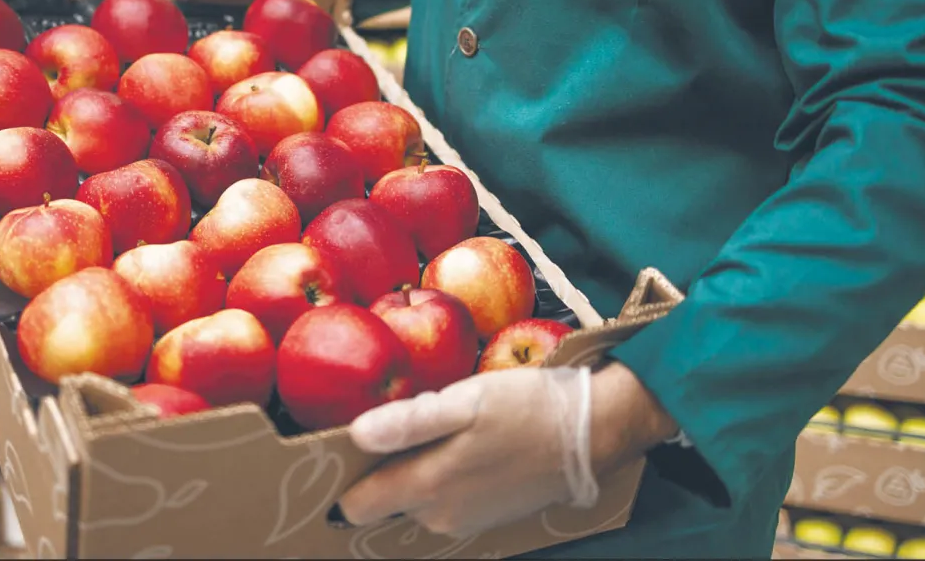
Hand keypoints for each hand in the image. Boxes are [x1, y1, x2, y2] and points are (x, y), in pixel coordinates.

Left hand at [336, 363, 676, 538]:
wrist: (591, 433)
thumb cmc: (524, 408)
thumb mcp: (465, 403)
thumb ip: (408, 422)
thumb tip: (355, 435)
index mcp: (427, 488)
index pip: (357, 506)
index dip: (340, 479)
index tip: (333, 450)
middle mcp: (439, 516)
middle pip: (384, 501)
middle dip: (376, 471)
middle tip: (385, 426)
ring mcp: (464, 521)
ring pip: (414, 500)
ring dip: (409, 471)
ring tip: (422, 430)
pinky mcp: (485, 516)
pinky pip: (443, 500)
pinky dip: (437, 476)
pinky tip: (451, 445)